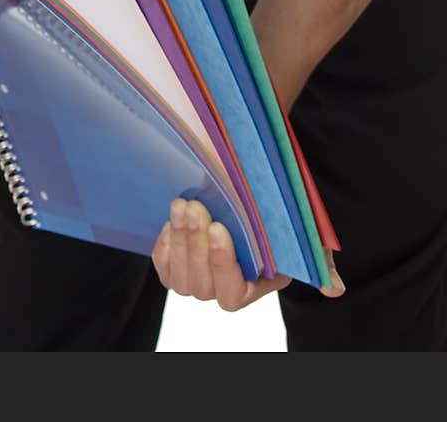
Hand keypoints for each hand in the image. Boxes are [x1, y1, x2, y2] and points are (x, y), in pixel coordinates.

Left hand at [151, 197, 344, 309]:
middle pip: (199, 283)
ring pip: (179, 275)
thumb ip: (320, 265)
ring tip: (183, 205)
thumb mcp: (307, 243)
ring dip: (178, 239)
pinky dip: (164, 245)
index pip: (230, 291)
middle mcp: (221, 289)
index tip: (220, 228)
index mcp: (252, 288)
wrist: (257, 212)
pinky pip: (164, 267)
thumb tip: (333, 290)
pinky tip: (171, 220)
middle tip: (195, 207)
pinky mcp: (178, 265)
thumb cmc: (282, 229)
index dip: (222, 262)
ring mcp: (197, 279)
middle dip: (194, 243)